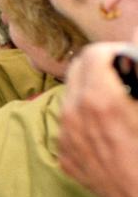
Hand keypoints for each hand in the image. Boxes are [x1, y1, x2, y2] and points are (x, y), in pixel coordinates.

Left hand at [60, 41, 137, 196]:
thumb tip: (136, 40)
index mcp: (100, 99)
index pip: (94, 54)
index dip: (115, 51)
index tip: (130, 59)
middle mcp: (74, 114)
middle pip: (78, 70)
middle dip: (101, 67)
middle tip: (125, 75)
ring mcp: (67, 137)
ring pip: (72, 96)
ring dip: (92, 91)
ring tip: (119, 103)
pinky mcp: (66, 156)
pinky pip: (71, 124)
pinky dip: (86, 119)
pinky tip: (111, 131)